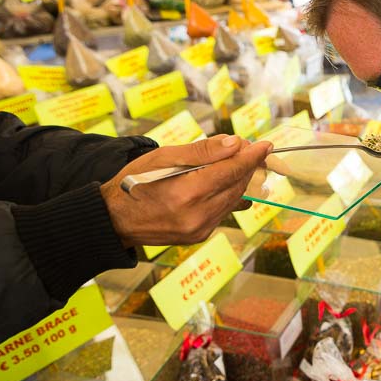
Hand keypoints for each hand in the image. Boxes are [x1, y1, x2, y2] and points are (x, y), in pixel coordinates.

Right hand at [100, 135, 271, 245]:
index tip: (265, 144)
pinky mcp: (199, 236)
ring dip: (240, 179)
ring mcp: (199, 230)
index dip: (251, 156)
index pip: (230, 171)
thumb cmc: (134, 182)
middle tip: (251, 148)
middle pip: (236, 185)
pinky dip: (228, 195)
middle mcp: (196, 216)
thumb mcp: (162, 157)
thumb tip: (234, 144)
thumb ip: (201, 152)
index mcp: (186, 193)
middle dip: (247, 165)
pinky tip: (227, 183)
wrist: (114, 219)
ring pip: (233, 199)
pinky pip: (223, 211)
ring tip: (240, 162)